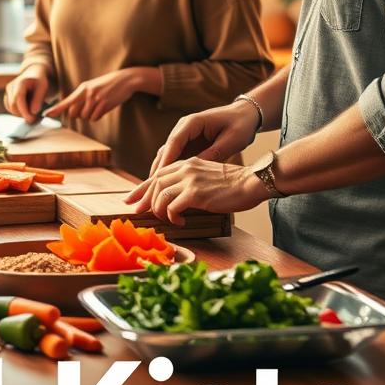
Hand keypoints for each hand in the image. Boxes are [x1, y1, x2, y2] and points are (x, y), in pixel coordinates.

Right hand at [4, 66, 49, 123]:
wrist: (34, 74)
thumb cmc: (40, 81)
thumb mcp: (43, 87)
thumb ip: (38, 99)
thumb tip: (33, 112)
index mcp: (20, 83)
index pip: (18, 100)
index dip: (24, 111)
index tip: (32, 119)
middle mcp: (11, 86)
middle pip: (12, 106)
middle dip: (22, 114)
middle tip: (34, 118)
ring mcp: (8, 92)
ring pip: (10, 109)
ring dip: (20, 114)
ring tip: (32, 112)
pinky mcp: (7, 96)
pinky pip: (10, 108)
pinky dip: (17, 112)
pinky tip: (27, 110)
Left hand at [44, 67, 144, 123]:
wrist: (125, 79)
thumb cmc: (108, 85)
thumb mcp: (92, 87)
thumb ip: (82, 97)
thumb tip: (72, 111)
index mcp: (82, 88)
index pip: (65, 102)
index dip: (55, 109)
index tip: (45, 114)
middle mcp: (87, 94)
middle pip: (74, 113)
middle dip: (79, 114)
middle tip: (89, 107)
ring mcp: (95, 99)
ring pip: (85, 117)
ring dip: (91, 115)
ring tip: (99, 104)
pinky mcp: (104, 104)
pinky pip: (95, 118)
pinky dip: (99, 115)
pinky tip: (104, 106)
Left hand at [125, 157, 268, 221]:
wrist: (251, 182)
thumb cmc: (234, 184)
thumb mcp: (207, 176)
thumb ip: (191, 182)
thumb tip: (177, 198)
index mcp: (187, 163)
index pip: (158, 174)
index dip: (142, 188)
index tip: (133, 199)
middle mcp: (185, 168)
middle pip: (154, 183)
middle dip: (144, 199)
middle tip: (139, 212)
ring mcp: (190, 180)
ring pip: (160, 195)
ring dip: (160, 210)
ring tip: (168, 219)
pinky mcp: (196, 193)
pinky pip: (172, 207)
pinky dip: (172, 216)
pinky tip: (181, 221)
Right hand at [133, 100, 259, 190]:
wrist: (245, 114)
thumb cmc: (240, 125)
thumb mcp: (230, 140)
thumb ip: (213, 154)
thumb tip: (194, 171)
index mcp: (192, 123)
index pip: (174, 143)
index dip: (166, 162)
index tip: (158, 179)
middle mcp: (183, 128)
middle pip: (165, 151)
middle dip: (156, 171)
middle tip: (148, 190)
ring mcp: (184, 136)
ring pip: (166, 156)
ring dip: (158, 174)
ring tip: (150, 192)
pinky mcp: (188, 144)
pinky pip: (174, 159)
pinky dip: (168, 172)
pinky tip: (163, 187)